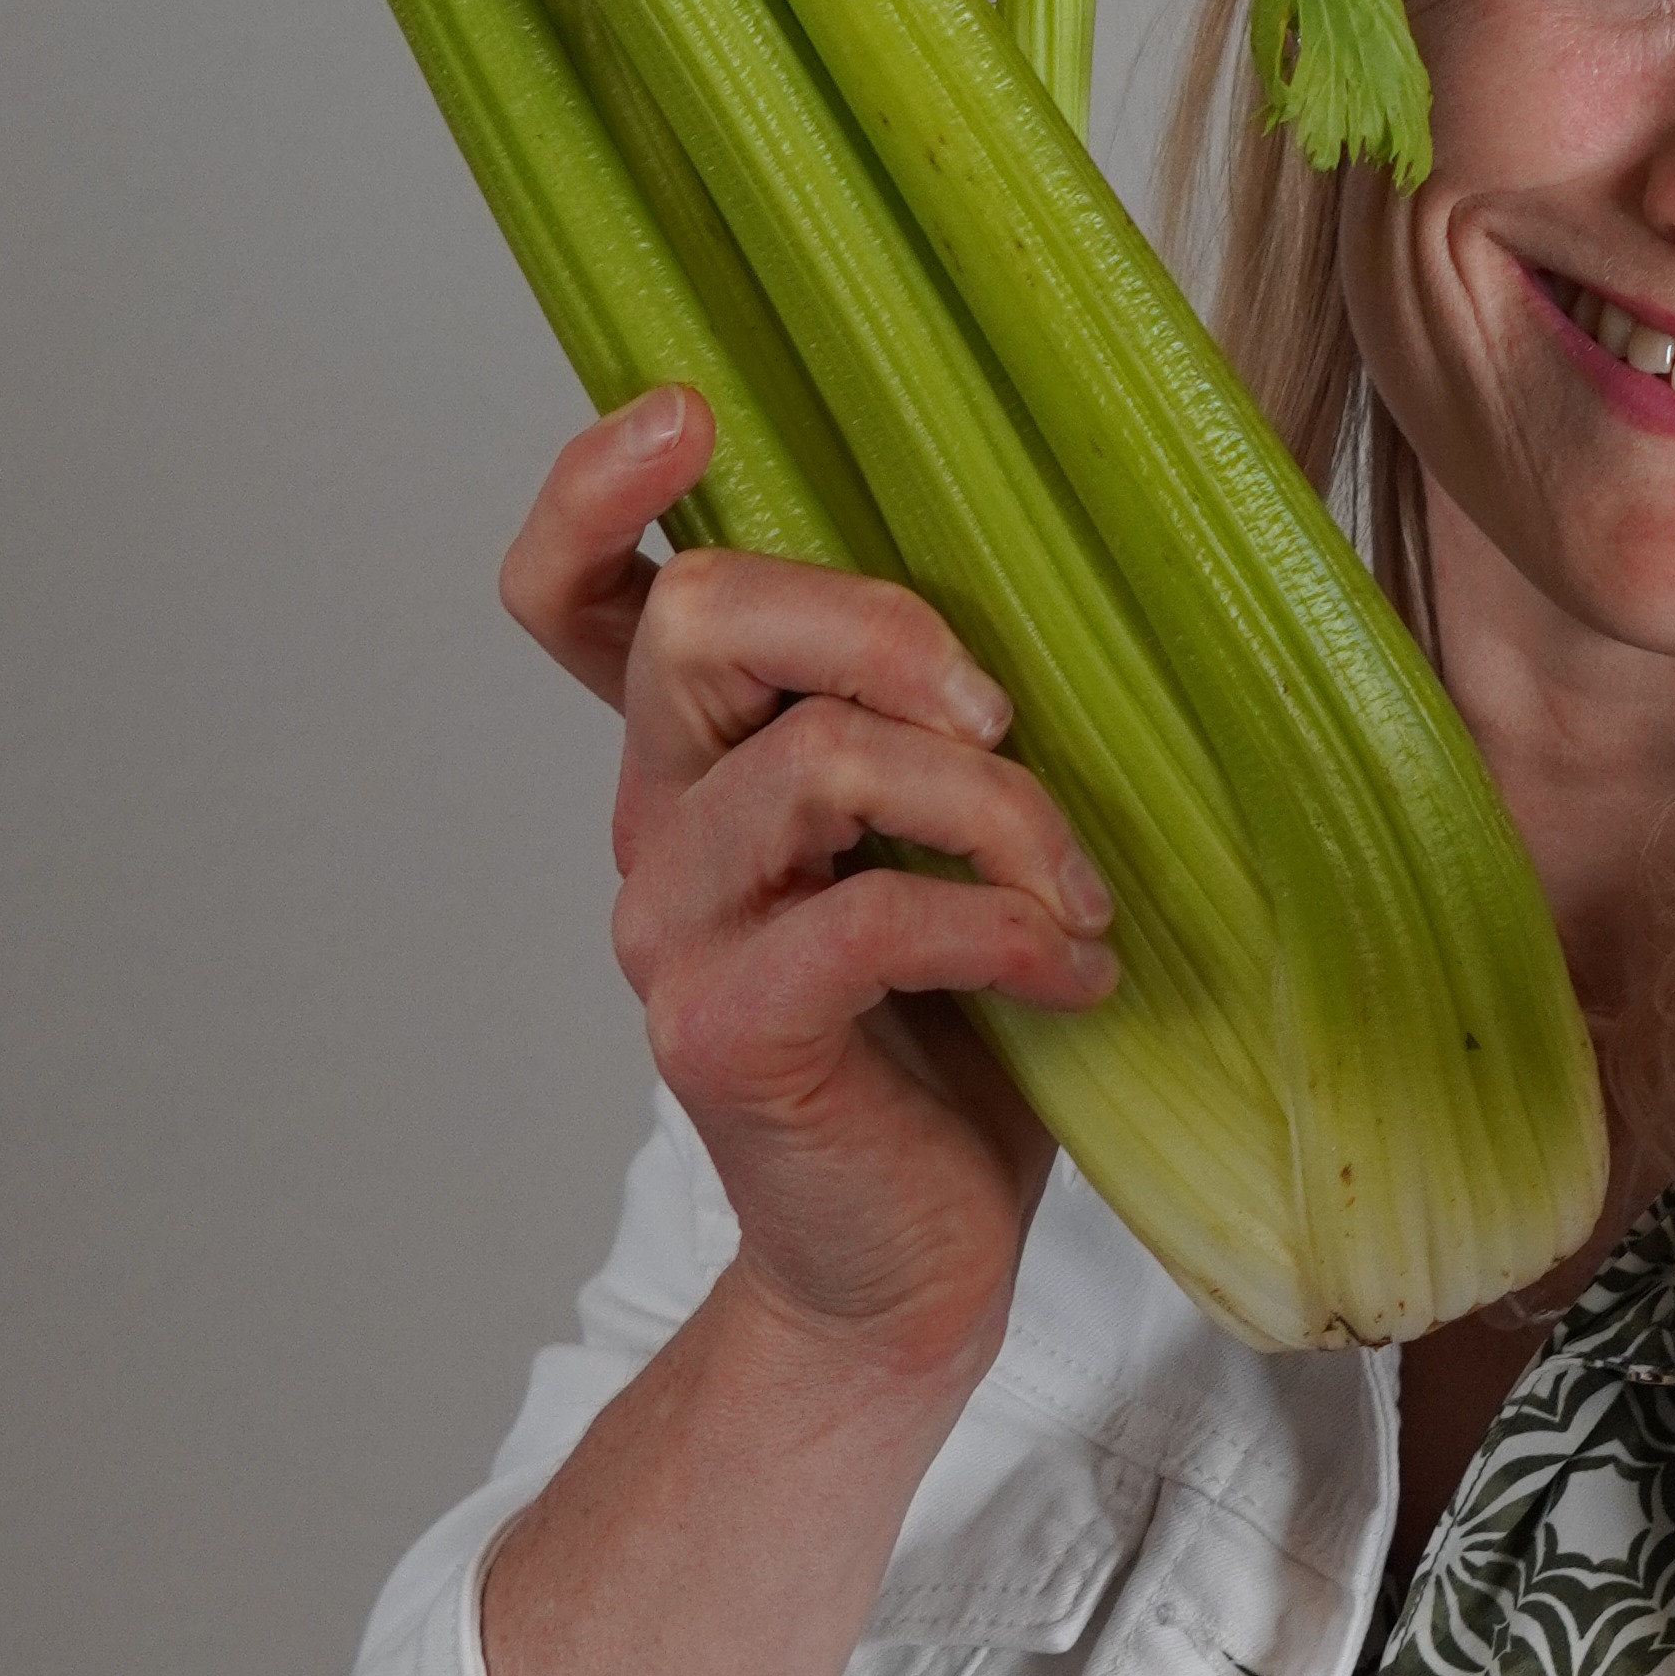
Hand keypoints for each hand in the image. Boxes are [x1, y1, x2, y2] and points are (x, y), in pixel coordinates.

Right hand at [497, 388, 1113, 1401]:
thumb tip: (1099, 567)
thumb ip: (950, 724)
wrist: (913, 1264)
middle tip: (1008, 717)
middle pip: (706, 623)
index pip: (575, 595)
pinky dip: (1006, 926)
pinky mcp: (725, 1033)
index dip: (593, 488)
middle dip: (883, 628)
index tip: (687, 411)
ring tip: (1080, 887)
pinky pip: (870, 916)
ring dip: (993, 804)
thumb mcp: (956, 844)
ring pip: (815, 764)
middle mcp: (658, 825)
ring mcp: (676, 931)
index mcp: (700, 759)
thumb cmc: (961, 1040)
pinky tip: (1079, 973)